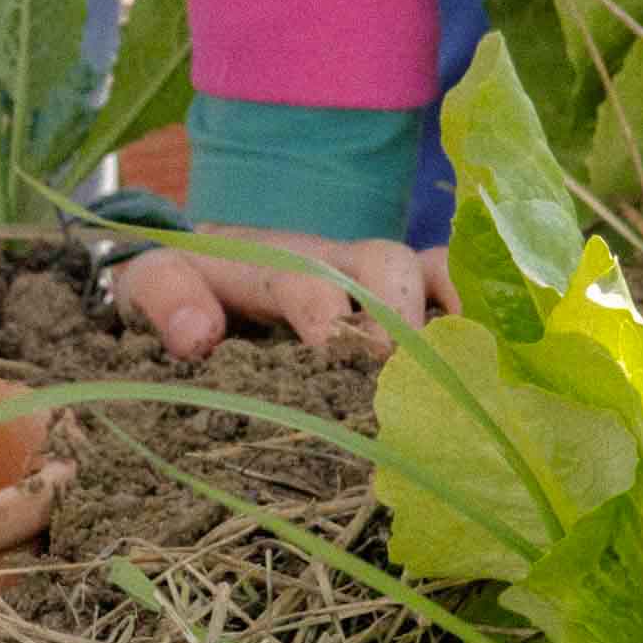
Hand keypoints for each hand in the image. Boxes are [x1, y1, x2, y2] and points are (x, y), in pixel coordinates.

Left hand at [111, 225, 457, 358]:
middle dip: (394, 317)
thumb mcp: (150, 286)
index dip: (322, 309)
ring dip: (447, 316)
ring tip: (457, 375)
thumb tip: (197, 336)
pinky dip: (480, 312)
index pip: (302, 276)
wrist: (207, 267)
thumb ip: (163, 298)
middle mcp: (334, 261)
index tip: (329, 350)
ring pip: (429, 272)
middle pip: (382, 263)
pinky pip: (456, 285)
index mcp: (267, 261)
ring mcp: (377, 276)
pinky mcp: (407, 295)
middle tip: (394, 381)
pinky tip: (492, 364)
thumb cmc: (185, 287)